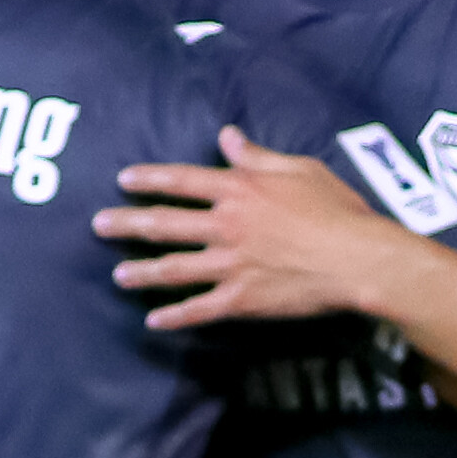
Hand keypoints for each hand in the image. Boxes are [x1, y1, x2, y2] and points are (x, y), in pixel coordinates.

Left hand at [100, 131, 416, 329]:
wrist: (358, 259)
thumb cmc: (337, 210)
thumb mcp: (300, 168)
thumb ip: (257, 156)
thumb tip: (227, 136)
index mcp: (239, 189)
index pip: (182, 180)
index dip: (150, 179)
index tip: (124, 180)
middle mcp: (226, 225)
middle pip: (164, 223)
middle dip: (126, 223)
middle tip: (98, 225)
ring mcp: (230, 264)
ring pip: (173, 268)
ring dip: (141, 272)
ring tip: (118, 275)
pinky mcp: (242, 299)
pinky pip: (200, 309)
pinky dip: (175, 316)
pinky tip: (154, 321)